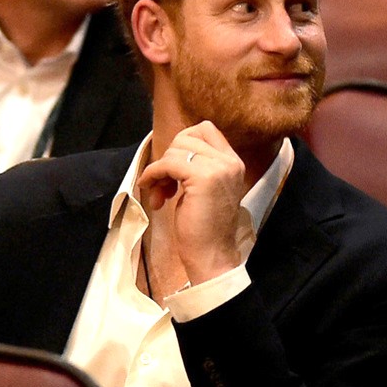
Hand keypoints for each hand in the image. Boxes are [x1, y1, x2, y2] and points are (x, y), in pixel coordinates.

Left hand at [137, 121, 246, 283]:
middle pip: (187, 137)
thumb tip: (170, 152)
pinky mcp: (203, 178)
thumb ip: (195, 167)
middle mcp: (230, 161)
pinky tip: (153, 193)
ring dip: (159, 170)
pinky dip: (154, 174)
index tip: (172, 169)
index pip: (205, 130)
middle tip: (162, 185)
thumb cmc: (203, 228)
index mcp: (233, 162)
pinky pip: (168, 163)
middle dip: (168, 158)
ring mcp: (219, 168)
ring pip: (176, 149)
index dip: (182, 144)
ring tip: (159, 195)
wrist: (211, 256)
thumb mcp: (203, 189)